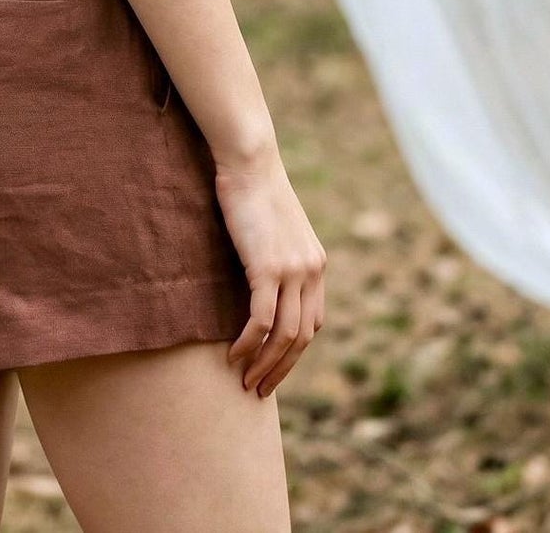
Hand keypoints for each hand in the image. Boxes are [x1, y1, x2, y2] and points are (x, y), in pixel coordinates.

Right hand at [213, 138, 326, 397]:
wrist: (250, 161)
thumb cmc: (253, 189)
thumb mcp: (274, 229)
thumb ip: (276, 257)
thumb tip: (260, 283)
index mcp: (316, 264)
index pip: (313, 322)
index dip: (293, 351)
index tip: (272, 366)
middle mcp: (312, 271)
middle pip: (303, 338)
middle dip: (281, 369)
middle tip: (258, 389)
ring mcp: (293, 270)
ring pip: (285, 336)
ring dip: (265, 365)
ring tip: (244, 381)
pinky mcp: (268, 267)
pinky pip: (261, 320)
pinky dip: (248, 343)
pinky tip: (233, 355)